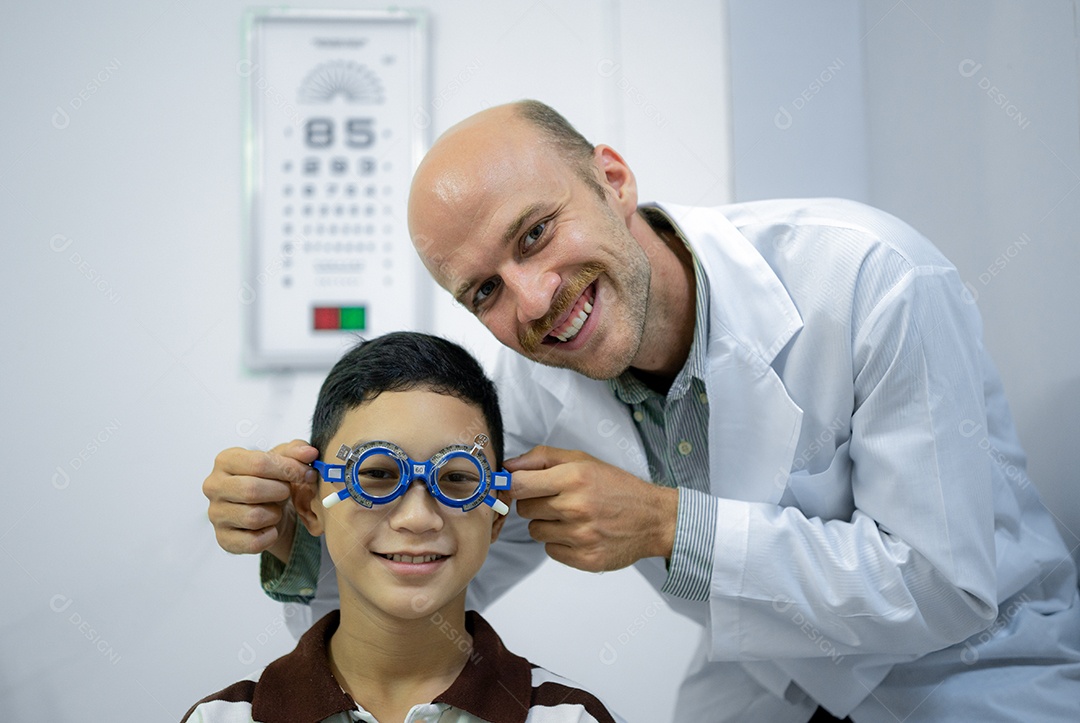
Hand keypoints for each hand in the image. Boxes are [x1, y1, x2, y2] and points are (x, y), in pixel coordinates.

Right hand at [203, 439, 319, 559]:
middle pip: (252, 490)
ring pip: (253, 517)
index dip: (288, 468)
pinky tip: (271, 528)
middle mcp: (214, 486)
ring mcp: (215, 514)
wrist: (267, 511)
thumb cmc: (272, 482)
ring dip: (274, 514)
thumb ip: (296, 451)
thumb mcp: (284, 460)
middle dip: (280, 492)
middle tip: (287, 492)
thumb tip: (309, 453)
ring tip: (275, 510)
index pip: (258, 463)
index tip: (307, 473)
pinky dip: (269, 536)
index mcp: (226, 460)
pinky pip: (252, 542)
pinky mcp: (223, 539)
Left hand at [506, 446, 677, 571]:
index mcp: (574, 478)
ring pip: (535, 531)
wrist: (654, 519)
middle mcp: (576, 507)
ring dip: (547, 525)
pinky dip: (560, 543)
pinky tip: (579, 533)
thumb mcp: (583, 460)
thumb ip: (542, 458)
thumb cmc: (617, 487)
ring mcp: (581, 536)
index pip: (519, 485)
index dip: (513, 485)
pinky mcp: (585, 559)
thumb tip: (508, 466)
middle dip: (535, 504)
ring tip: (571, 517)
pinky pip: (550, 551)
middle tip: (558, 500)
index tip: (518, 486)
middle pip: (524, 509)